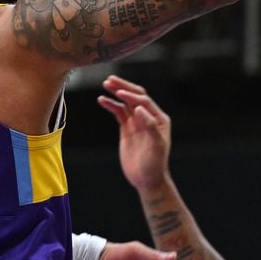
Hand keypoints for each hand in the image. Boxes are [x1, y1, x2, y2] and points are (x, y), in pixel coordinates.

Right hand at [97, 75, 171, 191]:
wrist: (147, 180)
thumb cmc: (155, 164)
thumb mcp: (156, 146)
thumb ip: (150, 126)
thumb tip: (139, 109)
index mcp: (159, 119)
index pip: (144, 102)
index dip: (132, 96)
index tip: (120, 93)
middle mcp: (148, 117)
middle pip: (135, 97)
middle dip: (123, 87)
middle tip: (110, 79)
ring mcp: (137, 122)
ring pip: (125, 103)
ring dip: (116, 93)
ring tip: (105, 84)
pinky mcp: (127, 129)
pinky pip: (118, 113)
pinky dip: (110, 105)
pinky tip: (102, 100)